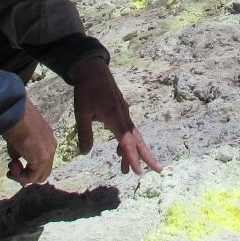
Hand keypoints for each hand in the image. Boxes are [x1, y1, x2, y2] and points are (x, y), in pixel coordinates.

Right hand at [1, 98, 55, 184]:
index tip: (14, 163)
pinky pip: (32, 177)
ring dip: (23, 176)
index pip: (43, 162)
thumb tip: (16, 160)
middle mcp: (51, 147)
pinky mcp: (42, 159)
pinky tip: (13, 164)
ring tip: (12, 165)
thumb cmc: (14, 121)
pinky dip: (21, 176)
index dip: (29, 167)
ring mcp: (48, 154)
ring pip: (39, 177)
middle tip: (12, 168)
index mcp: (48, 140)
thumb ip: (21, 151)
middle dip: (27, 174)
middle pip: (43, 172)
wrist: (14, 113)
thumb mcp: (20, 139)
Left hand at [72, 58, 162, 174]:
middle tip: (158, 170)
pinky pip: (128, 130)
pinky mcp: (121, 111)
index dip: (132, 157)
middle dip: (147, 156)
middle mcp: (123, 116)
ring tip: (129, 169)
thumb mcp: (81, 111)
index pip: (126, 141)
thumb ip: (84, 132)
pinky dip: (127, 142)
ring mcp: (124, 113)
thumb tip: (84, 152)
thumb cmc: (86, 89)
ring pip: (133, 136)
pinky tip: (120, 151)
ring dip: (134, 152)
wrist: (93, 69)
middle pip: (138, 139)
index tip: (138, 171)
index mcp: (114, 116)